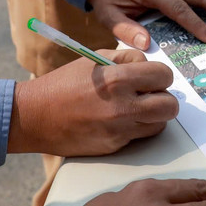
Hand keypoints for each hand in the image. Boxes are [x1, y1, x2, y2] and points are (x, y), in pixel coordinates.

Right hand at [8, 48, 177, 156]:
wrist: (35, 117)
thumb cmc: (63, 84)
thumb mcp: (94, 59)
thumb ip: (125, 59)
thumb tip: (148, 65)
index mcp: (117, 79)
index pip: (163, 75)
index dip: (161, 75)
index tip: (152, 76)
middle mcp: (121, 107)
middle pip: (170, 106)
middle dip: (164, 98)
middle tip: (151, 94)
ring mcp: (119, 130)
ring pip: (160, 125)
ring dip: (154, 116)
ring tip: (137, 108)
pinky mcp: (113, 147)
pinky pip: (139, 137)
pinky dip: (137, 128)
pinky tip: (120, 120)